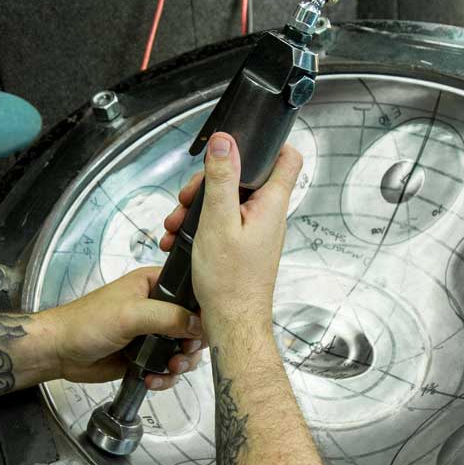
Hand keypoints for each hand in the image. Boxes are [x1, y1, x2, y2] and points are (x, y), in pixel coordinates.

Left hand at [37, 268, 206, 388]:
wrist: (61, 352)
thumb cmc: (85, 322)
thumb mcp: (130, 314)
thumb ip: (168, 317)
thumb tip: (199, 325)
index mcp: (154, 284)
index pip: (192, 292)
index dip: (202, 311)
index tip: (202, 330)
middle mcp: (157, 307)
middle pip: (194, 325)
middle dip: (192, 344)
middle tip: (181, 354)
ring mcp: (152, 333)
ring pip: (184, 350)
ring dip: (180, 364)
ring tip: (167, 369)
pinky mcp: (146, 355)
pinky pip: (168, 368)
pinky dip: (165, 377)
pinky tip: (151, 379)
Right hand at [161, 133, 301, 340]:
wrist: (232, 323)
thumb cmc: (230, 283)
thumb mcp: (217, 222)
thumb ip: (222, 179)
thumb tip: (225, 142)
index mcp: (271, 204)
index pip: (286, 158)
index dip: (266, 145)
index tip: (239, 145)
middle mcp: (269, 215)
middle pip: (245, 178)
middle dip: (210, 182)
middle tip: (189, 198)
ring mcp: (257, 231)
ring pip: (229, 202)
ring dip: (199, 207)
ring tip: (177, 224)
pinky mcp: (244, 245)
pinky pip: (224, 223)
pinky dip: (202, 226)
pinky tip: (182, 238)